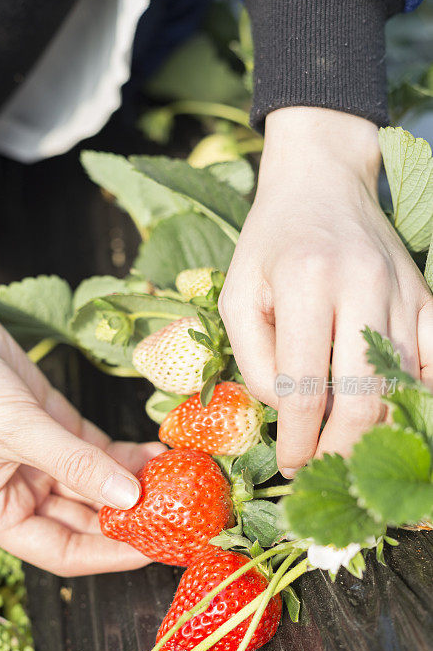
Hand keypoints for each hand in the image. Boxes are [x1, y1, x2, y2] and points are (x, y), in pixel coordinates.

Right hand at [0, 234, 162, 574]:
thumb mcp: (17, 430)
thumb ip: (76, 463)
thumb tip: (130, 496)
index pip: (62, 551)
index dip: (108, 555)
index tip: (152, 550)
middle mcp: (18, 491)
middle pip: (84, 519)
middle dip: (128, 517)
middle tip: (175, 515)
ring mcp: (38, 457)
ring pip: (94, 483)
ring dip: (131, 483)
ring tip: (173, 480)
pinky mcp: (52, 424)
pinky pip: (95, 449)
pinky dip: (122, 453)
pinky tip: (154, 452)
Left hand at [219, 107, 432, 476]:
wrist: (322, 181)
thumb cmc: (270, 244)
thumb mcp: (237, 295)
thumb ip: (253, 359)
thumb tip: (288, 409)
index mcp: (306, 281)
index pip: (305, 384)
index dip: (298, 438)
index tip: (290, 465)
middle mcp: (362, 284)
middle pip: (365, 394)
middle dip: (342, 447)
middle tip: (322, 469)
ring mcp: (402, 289)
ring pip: (403, 382)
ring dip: (377, 429)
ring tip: (348, 453)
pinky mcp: (424, 294)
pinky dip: (421, 394)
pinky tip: (398, 417)